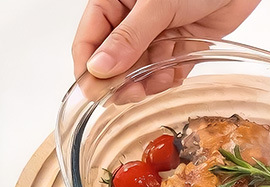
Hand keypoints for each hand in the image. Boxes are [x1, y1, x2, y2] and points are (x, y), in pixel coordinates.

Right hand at [73, 0, 260, 77]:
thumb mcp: (156, 5)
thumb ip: (128, 38)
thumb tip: (98, 68)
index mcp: (115, 0)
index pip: (90, 40)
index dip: (89, 68)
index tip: (93, 93)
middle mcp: (133, 19)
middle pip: (115, 61)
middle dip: (122, 80)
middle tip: (128, 95)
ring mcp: (156, 33)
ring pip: (141, 70)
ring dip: (147, 81)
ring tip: (157, 81)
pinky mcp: (180, 45)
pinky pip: (166, 71)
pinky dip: (168, 78)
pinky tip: (173, 75)